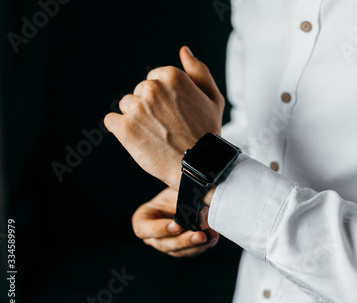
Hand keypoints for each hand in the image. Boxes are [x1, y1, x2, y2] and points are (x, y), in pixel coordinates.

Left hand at [104, 46, 224, 189]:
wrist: (199, 165)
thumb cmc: (207, 133)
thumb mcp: (212, 98)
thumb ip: (198, 71)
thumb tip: (183, 51)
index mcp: (171, 76)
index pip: (154, 79)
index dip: (164, 99)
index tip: (174, 114)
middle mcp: (152, 88)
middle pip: (139, 92)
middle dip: (150, 108)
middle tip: (167, 127)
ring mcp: (136, 108)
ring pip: (126, 106)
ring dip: (136, 119)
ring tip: (156, 135)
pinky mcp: (124, 127)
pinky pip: (111, 121)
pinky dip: (121, 131)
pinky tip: (139, 140)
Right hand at [132, 187, 218, 256]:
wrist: (186, 195)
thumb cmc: (176, 190)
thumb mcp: (175, 190)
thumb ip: (182, 199)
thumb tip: (199, 212)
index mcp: (142, 220)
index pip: (144, 229)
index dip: (160, 229)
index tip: (177, 226)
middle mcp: (152, 236)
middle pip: (164, 244)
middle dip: (184, 240)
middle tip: (199, 235)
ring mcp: (167, 245)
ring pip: (179, 251)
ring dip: (196, 245)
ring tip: (210, 236)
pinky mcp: (182, 249)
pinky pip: (192, 251)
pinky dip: (203, 245)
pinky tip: (213, 237)